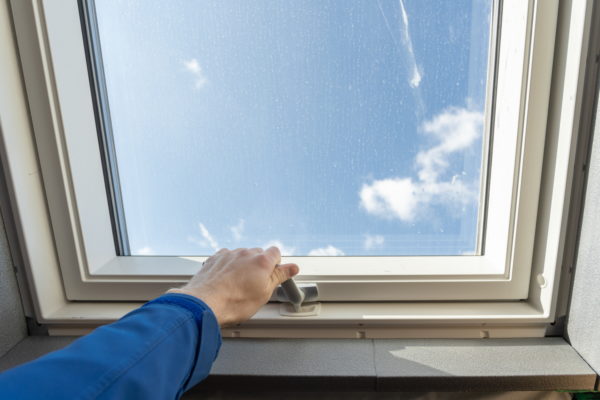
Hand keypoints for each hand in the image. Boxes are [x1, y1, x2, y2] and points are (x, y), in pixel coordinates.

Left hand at [167, 247, 298, 325]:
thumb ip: (279, 276)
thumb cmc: (235, 302)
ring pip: (241, 255)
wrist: (205, 303)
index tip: (273, 273)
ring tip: (237, 285)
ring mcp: (229, 254)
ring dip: (242, 265)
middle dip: (258, 265)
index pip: (276, 252)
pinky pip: (227, 257)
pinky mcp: (215, 258)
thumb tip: (293, 267)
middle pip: (258, 253)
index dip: (276, 263)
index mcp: (262, 261)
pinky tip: (225, 280)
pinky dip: (228, 265)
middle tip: (254, 284)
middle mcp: (246, 253)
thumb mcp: (264, 293)